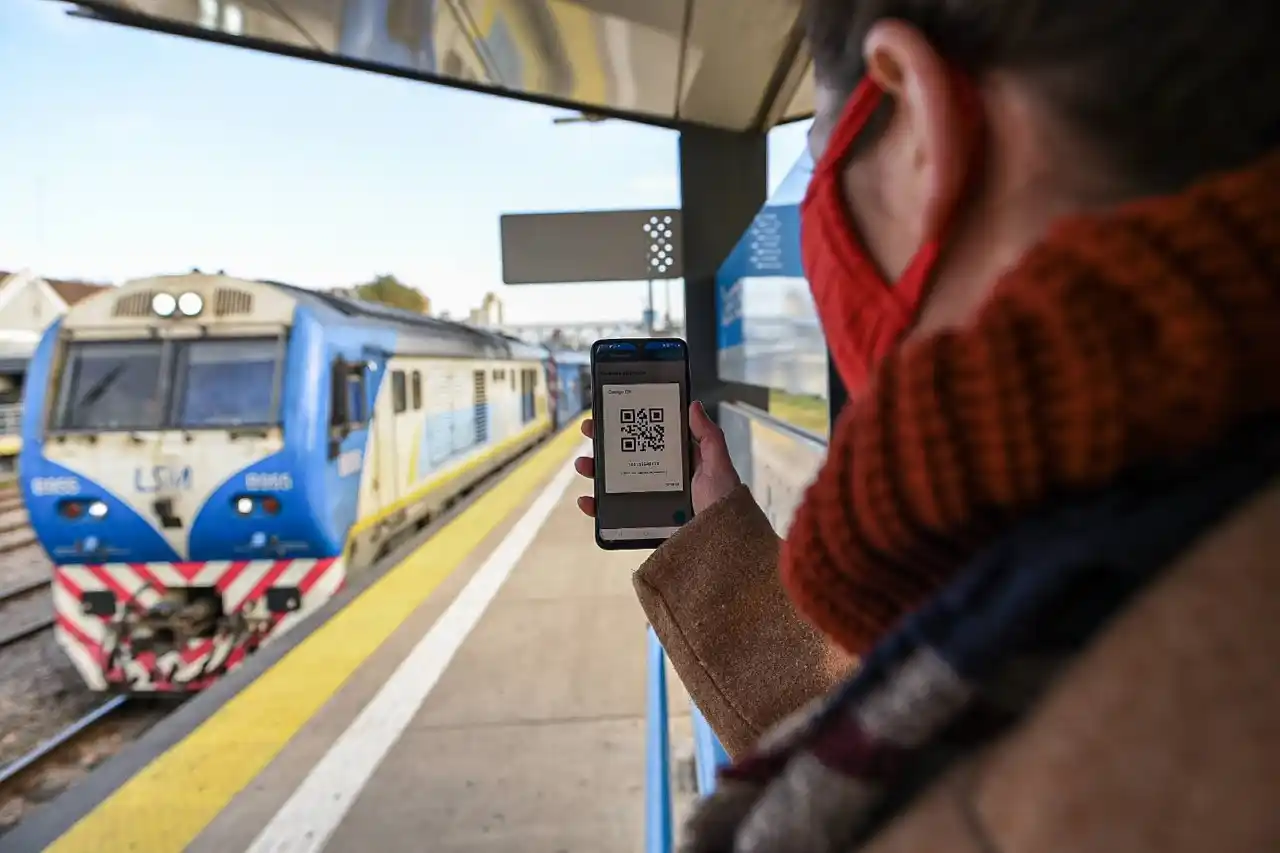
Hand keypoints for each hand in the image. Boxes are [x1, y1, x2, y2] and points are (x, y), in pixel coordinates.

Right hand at [574, 401, 742, 517]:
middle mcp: (661, 481)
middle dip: (604, 444)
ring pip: (615, 484)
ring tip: (584, 465)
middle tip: (589, 431)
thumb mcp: (719, 466)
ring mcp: (649, 503)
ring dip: (595, 472)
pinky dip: (596, 508)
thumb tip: (693, 405)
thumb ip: (708, 436)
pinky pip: (613, 516)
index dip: (628, 426)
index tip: (609, 413)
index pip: (648, 439)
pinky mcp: (641, 524)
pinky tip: (587, 501)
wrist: (723, 547)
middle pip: (626, 458)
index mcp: (678, 464)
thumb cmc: (726, 505)